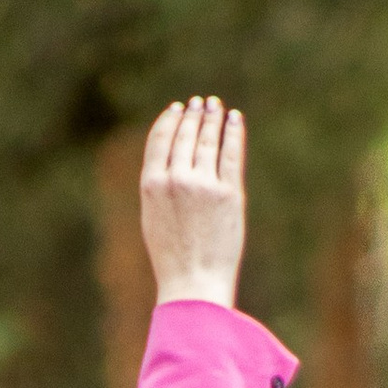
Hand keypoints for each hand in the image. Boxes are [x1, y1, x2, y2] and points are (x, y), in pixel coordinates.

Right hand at [141, 94, 246, 307]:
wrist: (194, 283)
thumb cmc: (173, 258)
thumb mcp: (154, 218)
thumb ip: (160, 187)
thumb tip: (173, 162)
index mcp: (152, 184)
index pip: (160, 140)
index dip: (169, 120)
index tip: (177, 108)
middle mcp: (176, 179)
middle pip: (186, 136)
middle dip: (194, 115)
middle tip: (201, 103)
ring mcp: (204, 184)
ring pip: (208, 141)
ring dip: (213, 119)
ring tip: (217, 107)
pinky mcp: (230, 193)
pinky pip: (232, 154)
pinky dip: (233, 133)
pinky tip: (235, 119)